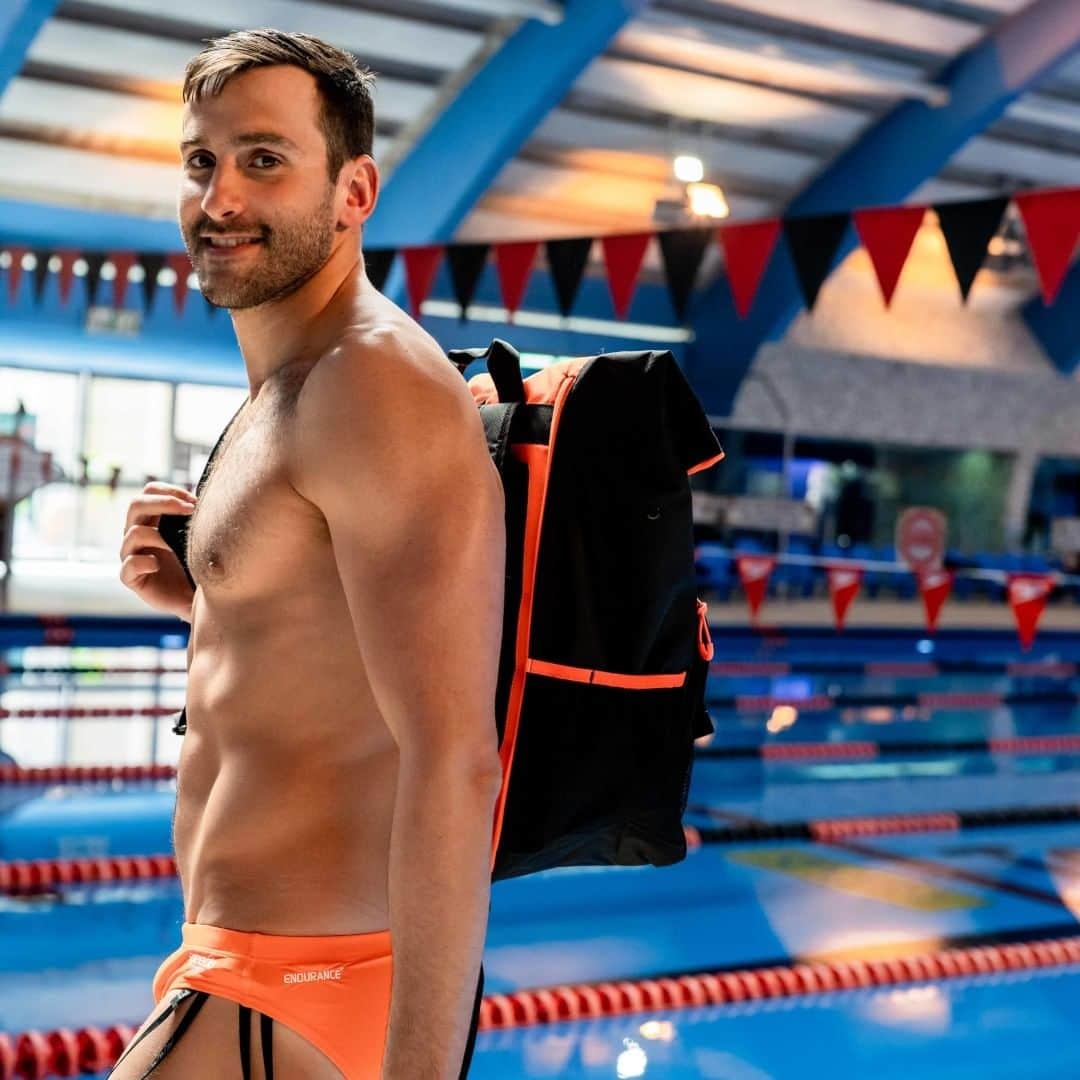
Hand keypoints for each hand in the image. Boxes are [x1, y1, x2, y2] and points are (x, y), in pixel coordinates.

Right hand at [119, 482, 196, 618]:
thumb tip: (212, 500)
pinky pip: (128, 565)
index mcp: (153, 519)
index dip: (169, 491)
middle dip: (163, 502)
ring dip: (159, 536)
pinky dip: (142, 562)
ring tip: (178, 546)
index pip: (150, 492)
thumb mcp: (201, 539)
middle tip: (189, 510)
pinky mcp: (131, 578)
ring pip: (133, 533)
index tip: (194, 501)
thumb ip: (198, 520)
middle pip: (136, 504)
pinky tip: (158, 565)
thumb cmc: (199, 566)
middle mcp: (138, 533)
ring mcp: (132, 555)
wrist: (196, 599)